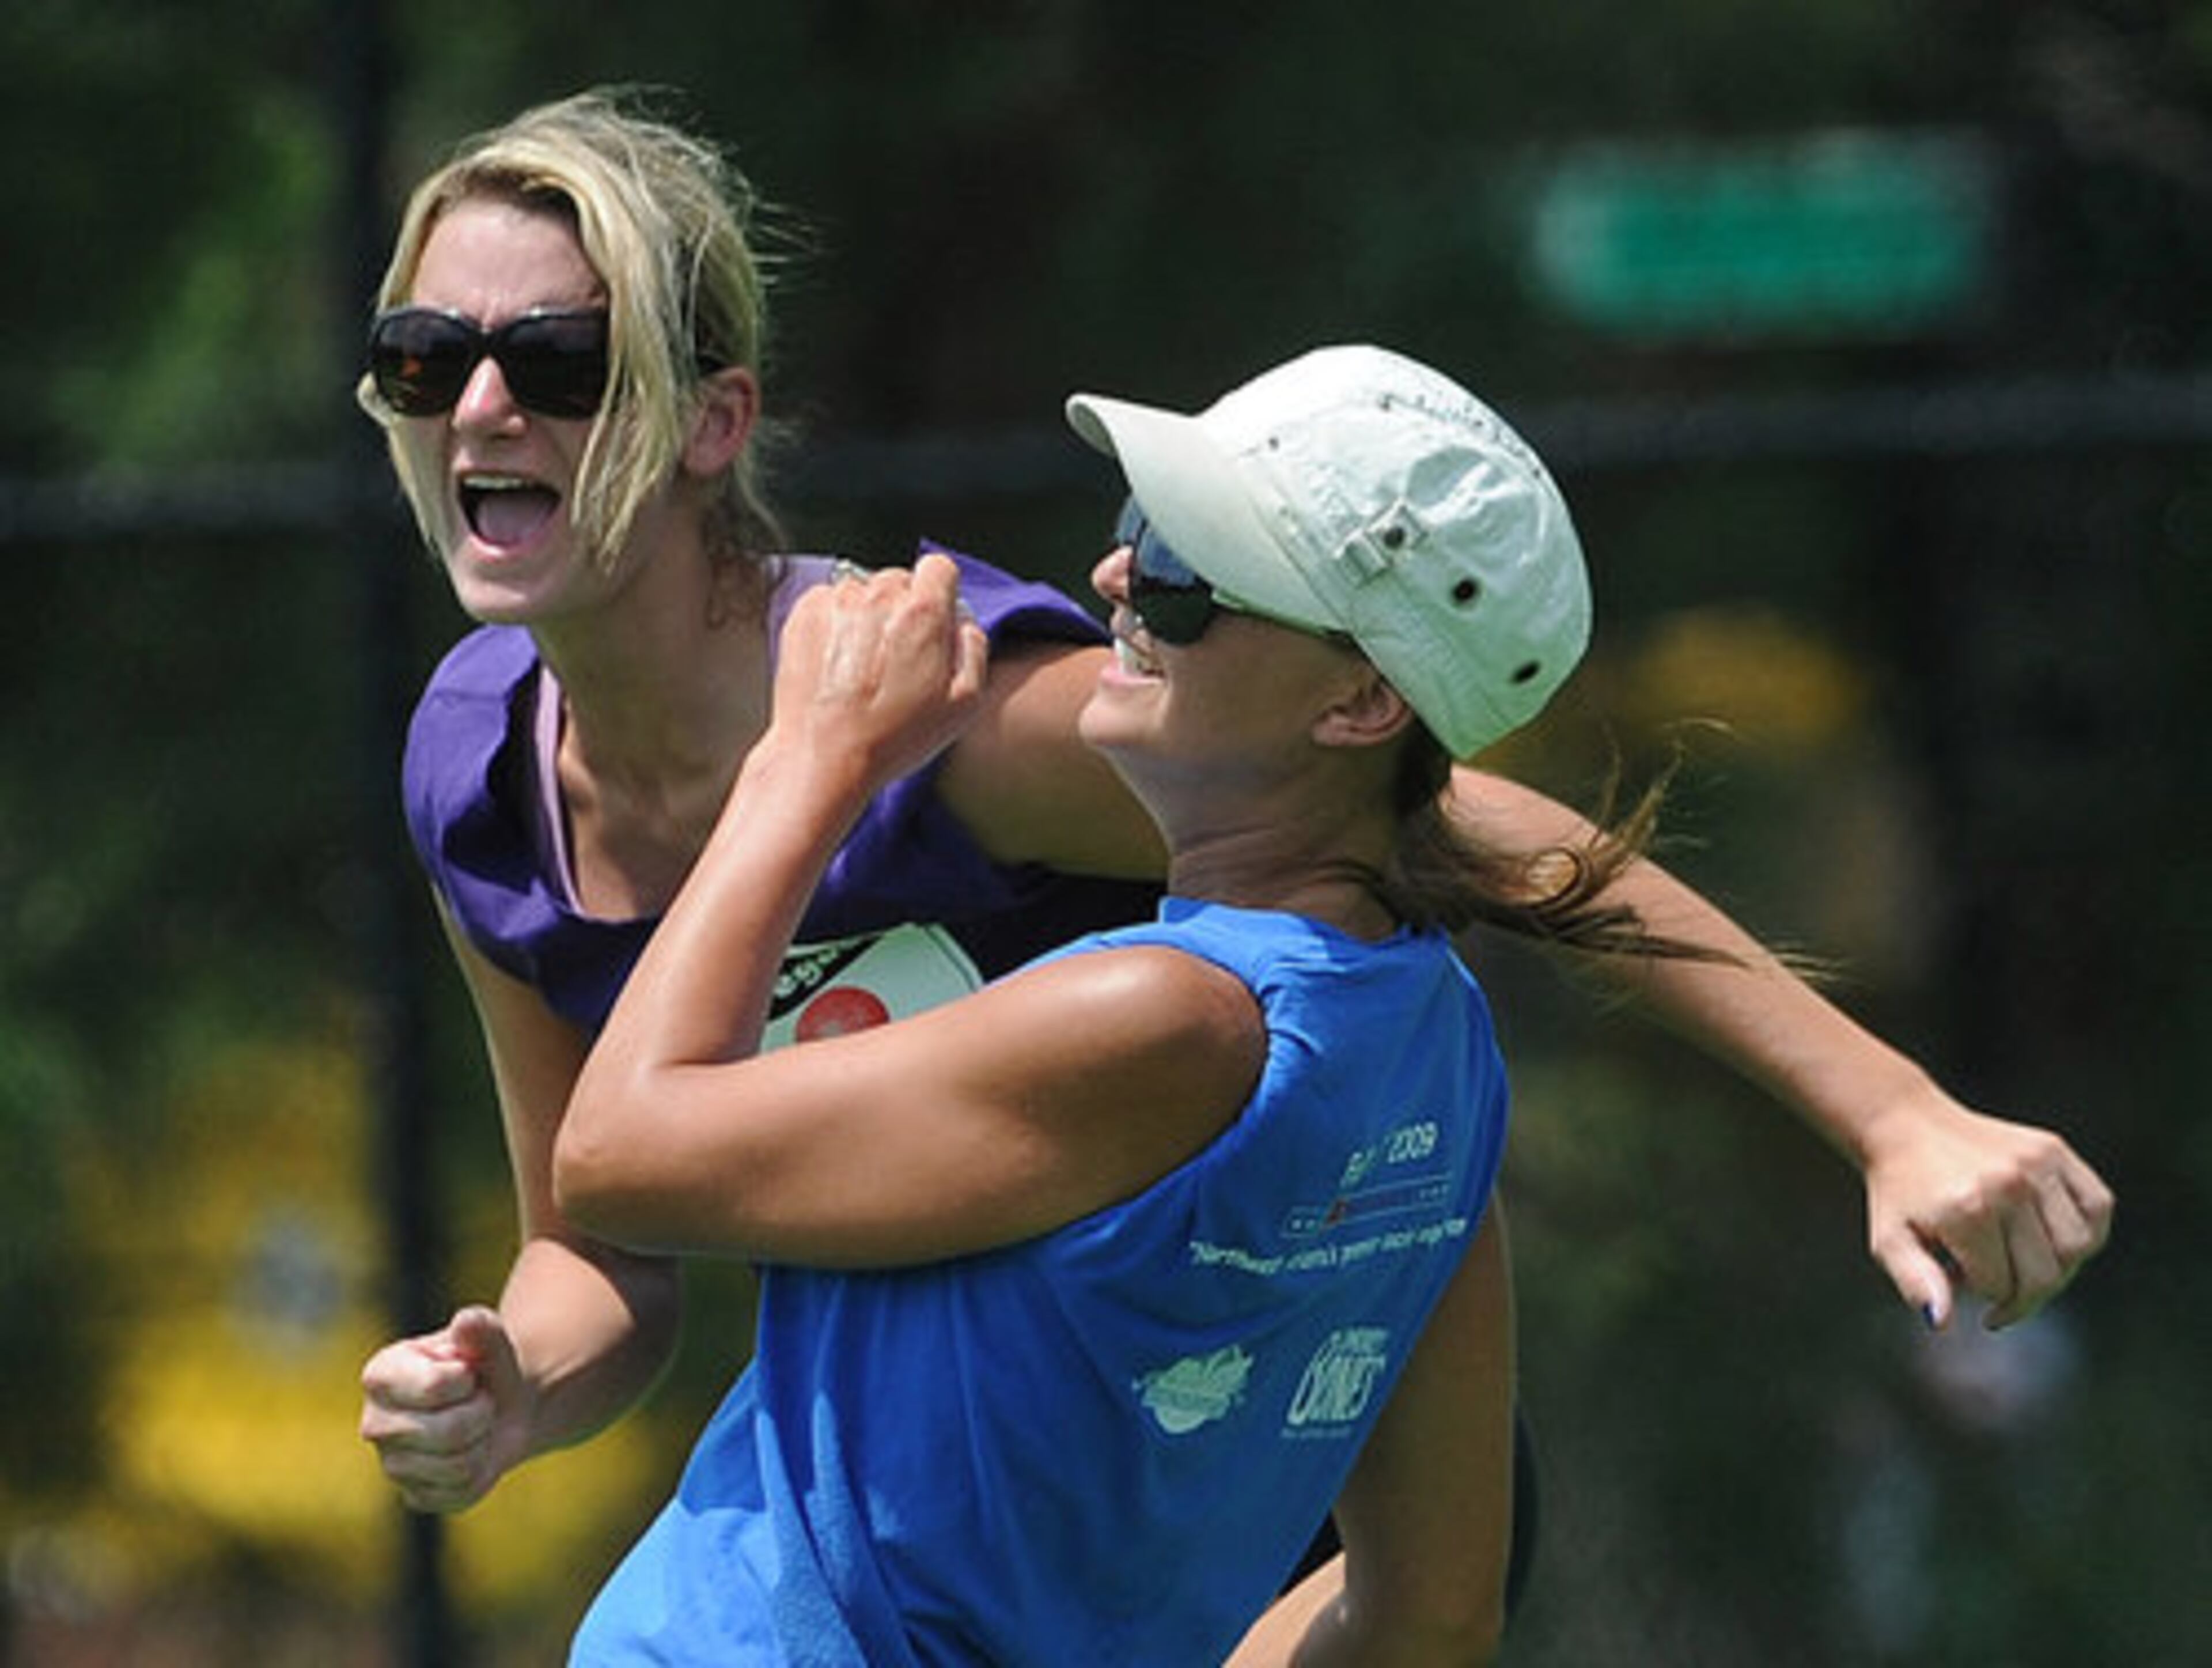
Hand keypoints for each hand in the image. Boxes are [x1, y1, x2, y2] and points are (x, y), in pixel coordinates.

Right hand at [358, 1305, 532, 1512]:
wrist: (500, 1403)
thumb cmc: (483, 1364)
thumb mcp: (487, 1338)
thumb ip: (481, 1328)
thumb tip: (467, 1321)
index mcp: (381, 1375)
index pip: (434, 1387)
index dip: (467, 1380)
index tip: (467, 1372)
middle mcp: (374, 1423)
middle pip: (449, 1432)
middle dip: (482, 1413)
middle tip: (479, 1400)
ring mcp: (391, 1464)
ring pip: (457, 1466)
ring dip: (483, 1442)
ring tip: (474, 1424)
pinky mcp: (414, 1494)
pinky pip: (459, 1493)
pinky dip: (481, 1472)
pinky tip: (472, 1452)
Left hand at [770, 553, 988, 798]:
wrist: (824, 758)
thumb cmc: (895, 737)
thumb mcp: (964, 703)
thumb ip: (973, 647)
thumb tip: (962, 620)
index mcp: (922, 612)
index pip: (939, 568)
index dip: (940, 594)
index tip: (931, 623)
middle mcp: (877, 596)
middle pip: (898, 581)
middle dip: (902, 610)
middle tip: (896, 659)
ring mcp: (836, 602)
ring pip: (861, 592)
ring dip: (865, 617)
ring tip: (862, 667)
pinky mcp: (803, 615)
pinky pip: (828, 603)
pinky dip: (834, 624)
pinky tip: (836, 665)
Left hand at [1862, 1088, 2113, 1330]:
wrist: (1906, 1125)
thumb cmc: (1899, 1192)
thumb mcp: (1890, 1240)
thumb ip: (1915, 1282)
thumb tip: (1941, 1323)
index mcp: (1966, 1210)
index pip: (2001, 1288)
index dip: (1979, 1294)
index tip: (1959, 1278)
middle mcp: (2008, 1185)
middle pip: (2045, 1274)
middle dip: (2021, 1291)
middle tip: (1996, 1281)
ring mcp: (2036, 1163)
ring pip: (2078, 1248)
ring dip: (2056, 1267)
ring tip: (2022, 1259)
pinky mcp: (2053, 1148)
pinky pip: (2098, 1206)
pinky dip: (2087, 1232)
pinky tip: (2053, 1238)